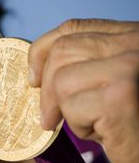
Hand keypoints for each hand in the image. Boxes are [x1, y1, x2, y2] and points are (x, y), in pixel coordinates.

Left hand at [28, 19, 138, 162]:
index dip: (43, 50)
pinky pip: (71, 107)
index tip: (33, 78)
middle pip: (62, 51)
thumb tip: (36, 70)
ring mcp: (128, 65)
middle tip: (49, 117)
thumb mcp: (112, 81)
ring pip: (62, 80)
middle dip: (48, 88)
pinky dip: (80, 127)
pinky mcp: (121, 94)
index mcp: (131, 34)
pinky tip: (105, 133)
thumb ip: (87, 63)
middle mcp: (134, 42)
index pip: (74, 28)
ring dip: (68, 111)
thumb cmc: (133, 121)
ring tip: (94, 124)